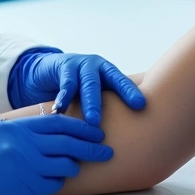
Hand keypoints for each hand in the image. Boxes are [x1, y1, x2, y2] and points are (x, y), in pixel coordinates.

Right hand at [0, 114, 112, 194]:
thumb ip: (25, 129)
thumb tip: (55, 128)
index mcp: (18, 128)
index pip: (59, 124)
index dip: (82, 128)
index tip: (97, 132)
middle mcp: (23, 145)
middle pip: (68, 144)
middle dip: (91, 148)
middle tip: (106, 151)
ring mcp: (25, 167)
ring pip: (64, 166)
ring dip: (72, 167)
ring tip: (74, 167)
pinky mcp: (25, 187)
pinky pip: (52, 184)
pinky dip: (57, 181)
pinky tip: (52, 178)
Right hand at [9, 51, 145, 125]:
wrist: (54, 68)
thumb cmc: (83, 86)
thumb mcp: (100, 90)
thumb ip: (114, 103)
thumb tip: (138, 129)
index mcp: (108, 71)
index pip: (120, 81)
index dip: (130, 92)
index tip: (140, 105)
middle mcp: (95, 66)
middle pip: (98, 84)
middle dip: (98, 103)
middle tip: (100, 122)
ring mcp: (78, 65)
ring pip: (83, 84)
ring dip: (86, 102)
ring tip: (89, 120)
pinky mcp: (62, 67)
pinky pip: (64, 84)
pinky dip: (62, 98)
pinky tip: (60, 110)